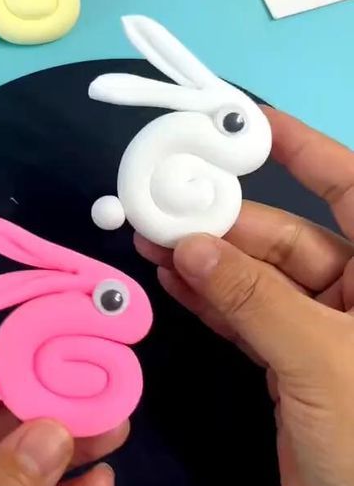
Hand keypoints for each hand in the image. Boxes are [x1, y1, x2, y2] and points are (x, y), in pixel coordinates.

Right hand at [136, 107, 353, 485]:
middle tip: (160, 210)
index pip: (349, 188)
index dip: (303, 150)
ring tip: (151, 241)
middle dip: (225, 224)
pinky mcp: (287, 361)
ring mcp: (318, 326)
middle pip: (286, 236)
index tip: (244, 123)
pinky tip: (171, 281)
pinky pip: (244, 316)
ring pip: (258, 277)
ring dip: (208, 261)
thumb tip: (191, 245)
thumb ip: (255, 298)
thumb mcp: (319, 358)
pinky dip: (208, 300)